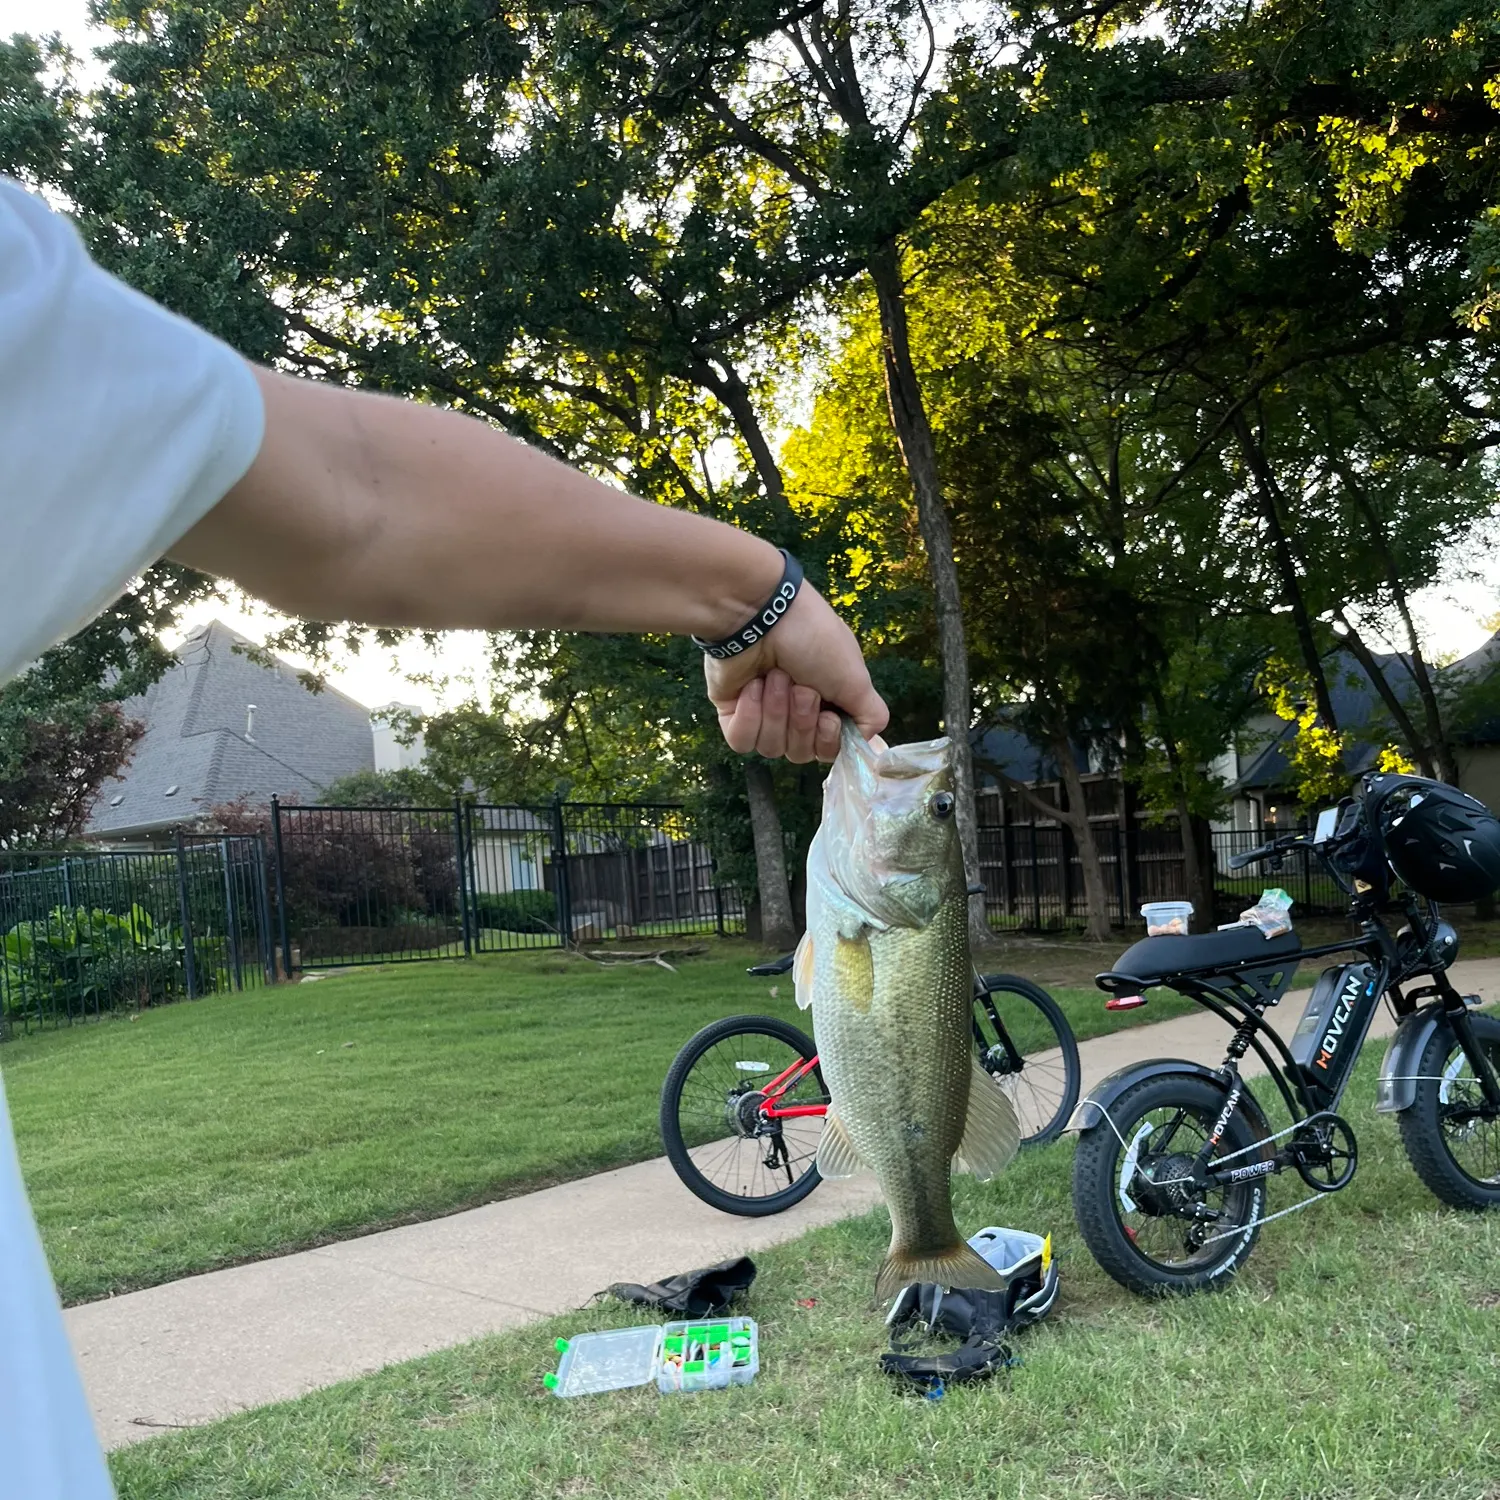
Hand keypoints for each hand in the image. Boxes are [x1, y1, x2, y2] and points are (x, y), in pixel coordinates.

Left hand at [705, 585, 888, 761]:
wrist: (761, 614)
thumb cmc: (813, 639)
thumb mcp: (856, 677)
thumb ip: (871, 715)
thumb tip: (868, 744)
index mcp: (826, 704)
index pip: (828, 750)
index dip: (827, 740)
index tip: (828, 716)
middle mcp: (795, 712)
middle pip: (800, 753)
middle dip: (801, 719)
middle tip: (799, 684)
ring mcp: (762, 713)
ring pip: (771, 747)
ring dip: (776, 711)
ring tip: (774, 676)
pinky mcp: (732, 712)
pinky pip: (742, 741)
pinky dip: (750, 716)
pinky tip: (751, 687)